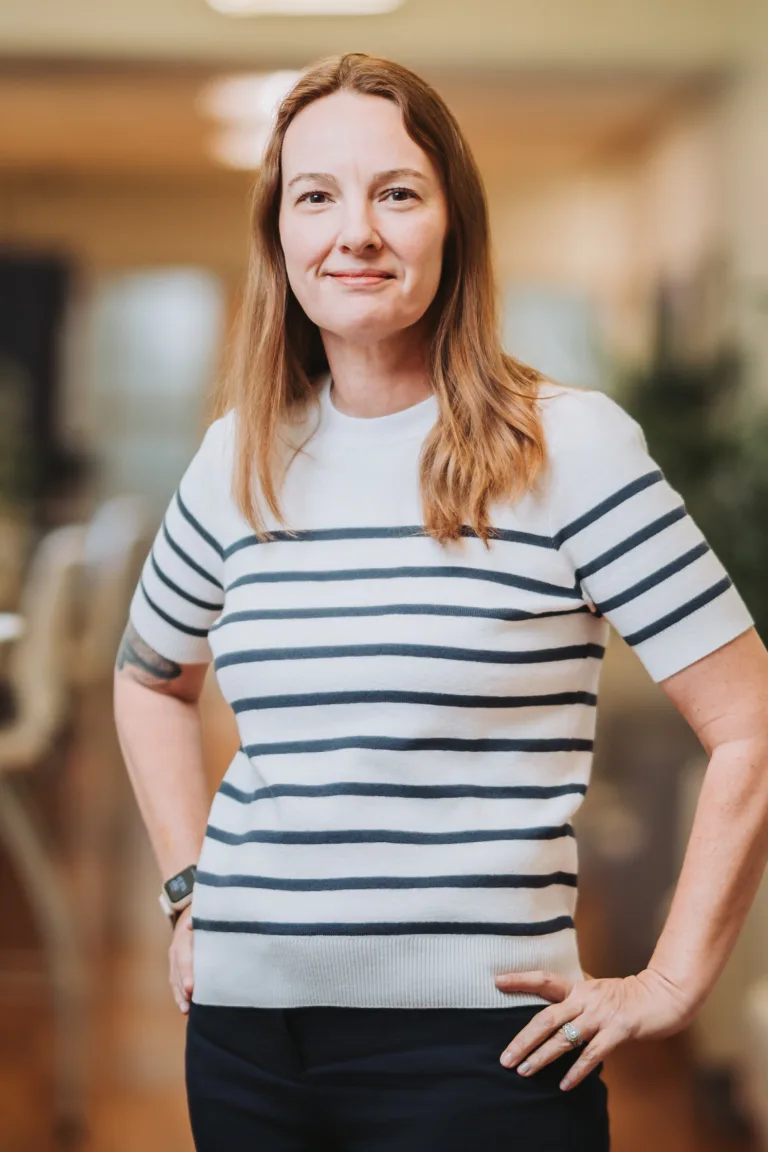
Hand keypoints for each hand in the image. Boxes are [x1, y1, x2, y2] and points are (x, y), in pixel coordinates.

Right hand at [168, 905, 193, 1014]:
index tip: (190, 988)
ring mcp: (173, 960)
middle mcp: (175, 951)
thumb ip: (198, 921)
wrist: (188, 916)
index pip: (183, 959)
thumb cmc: (202, 918)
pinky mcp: (175, 967)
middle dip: (182, 989)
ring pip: (174, 980)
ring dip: (179, 996)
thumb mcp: (202, 916)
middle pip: (177, 973)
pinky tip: (185, 1008)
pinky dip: (179, 996)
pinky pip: (174, 982)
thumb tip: (191, 924)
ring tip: (186, 1010)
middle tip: (189, 1004)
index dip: (186, 974)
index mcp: (182, 940)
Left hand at [494, 967, 693, 1090]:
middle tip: (505, 1058)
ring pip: (564, 1038)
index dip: (520, 979)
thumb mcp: (597, 991)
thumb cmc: (627, 996)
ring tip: (524, 1071)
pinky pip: (592, 1054)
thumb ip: (576, 1001)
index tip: (497, 981)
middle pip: (545, 1018)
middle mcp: (585, 998)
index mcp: (578, 987)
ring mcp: (601, 1014)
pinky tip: (564, 1084)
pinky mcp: (618, 1030)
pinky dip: (576, 1071)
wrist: (662, 996)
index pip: (543, 979)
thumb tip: (554, 1016)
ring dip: (542, 1057)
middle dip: (523, 1040)